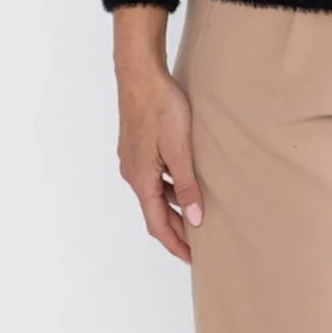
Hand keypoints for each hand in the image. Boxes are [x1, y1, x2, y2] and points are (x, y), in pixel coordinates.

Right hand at [115, 62, 203, 262]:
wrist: (140, 74)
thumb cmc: (160, 107)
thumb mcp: (179, 148)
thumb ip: (187, 184)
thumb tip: (194, 219)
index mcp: (141, 179)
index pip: (158, 224)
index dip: (175, 243)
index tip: (192, 258)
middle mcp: (133, 173)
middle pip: (155, 211)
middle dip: (176, 228)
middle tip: (198, 242)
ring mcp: (133, 159)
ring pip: (155, 192)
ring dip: (174, 205)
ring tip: (195, 213)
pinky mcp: (138, 146)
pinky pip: (154, 175)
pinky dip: (170, 185)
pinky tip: (185, 180)